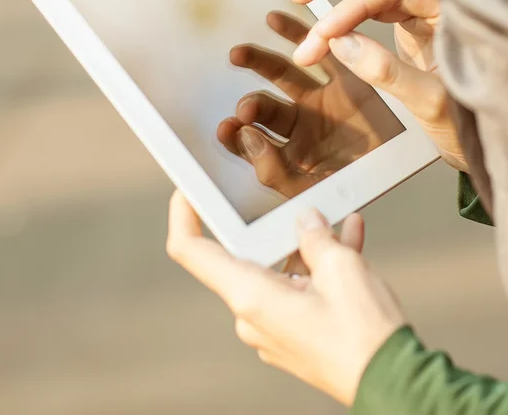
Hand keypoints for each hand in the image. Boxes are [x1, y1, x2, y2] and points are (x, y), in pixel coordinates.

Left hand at [167, 191, 405, 406]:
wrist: (396, 385)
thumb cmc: (364, 334)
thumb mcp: (341, 268)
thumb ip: (316, 238)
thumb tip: (307, 221)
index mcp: (250, 295)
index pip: (192, 251)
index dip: (183, 216)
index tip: (188, 193)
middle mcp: (251, 315)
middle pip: (242, 257)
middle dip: (271, 229)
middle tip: (295, 207)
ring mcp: (270, 328)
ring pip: (276, 272)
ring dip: (304, 249)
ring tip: (338, 226)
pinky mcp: (291, 334)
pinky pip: (295, 290)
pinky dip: (315, 270)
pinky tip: (347, 242)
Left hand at [218, 11, 402, 197]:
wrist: (414, 166)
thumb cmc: (364, 183)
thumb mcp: (313, 188)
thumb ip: (273, 170)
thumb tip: (244, 137)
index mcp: (291, 153)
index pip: (252, 142)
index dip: (235, 136)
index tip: (227, 128)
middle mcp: (303, 124)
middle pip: (264, 106)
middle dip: (250, 104)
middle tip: (245, 107)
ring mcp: (323, 100)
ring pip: (283, 74)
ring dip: (259, 62)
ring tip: (239, 54)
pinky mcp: (346, 78)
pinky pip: (318, 52)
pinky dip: (297, 35)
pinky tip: (275, 21)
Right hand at [289, 0, 465, 169]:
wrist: (483, 136)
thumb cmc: (470, 122)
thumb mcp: (430, 102)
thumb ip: (387, 72)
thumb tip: (342, 43)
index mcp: (448, 15)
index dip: (350, 9)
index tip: (323, 35)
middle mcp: (433, 6)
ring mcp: (420, 14)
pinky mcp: (408, 26)